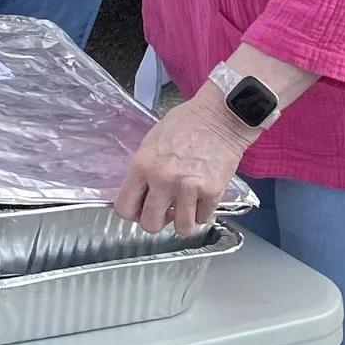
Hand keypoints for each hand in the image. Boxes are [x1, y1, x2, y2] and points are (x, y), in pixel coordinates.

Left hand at [112, 89, 257, 235]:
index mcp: (142, 166)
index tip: (141, 210)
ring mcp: (188, 188)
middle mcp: (162, 180)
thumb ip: (144, 171)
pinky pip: (204, 218)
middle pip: (150, 225)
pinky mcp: (212, 192)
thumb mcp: (152, 142)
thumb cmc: (186, 124)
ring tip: (186, 206)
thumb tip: (140, 196)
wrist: (220, 116)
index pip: (124, 208)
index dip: (133, 214)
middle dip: (158, 221)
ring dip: (183, 220)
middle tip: (165, 210)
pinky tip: (203, 196)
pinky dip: (204, 211)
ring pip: (182, 228)